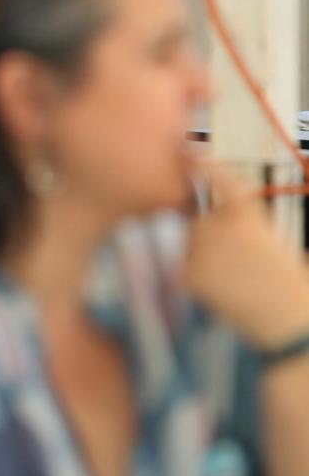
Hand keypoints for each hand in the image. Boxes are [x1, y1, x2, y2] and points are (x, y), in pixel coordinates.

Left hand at [182, 160, 308, 349]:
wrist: (288, 323)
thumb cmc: (288, 281)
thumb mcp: (273, 239)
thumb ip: (243, 223)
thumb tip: (213, 216)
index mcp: (248, 218)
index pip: (224, 182)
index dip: (205, 165)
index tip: (189, 152)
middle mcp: (220, 229)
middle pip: (201, 220)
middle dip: (212, 233)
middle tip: (241, 260)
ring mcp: (200, 252)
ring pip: (193, 244)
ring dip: (205, 254)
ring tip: (238, 278)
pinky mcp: (188, 274)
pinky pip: (187, 267)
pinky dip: (199, 276)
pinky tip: (225, 290)